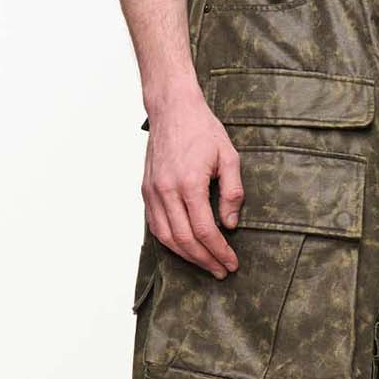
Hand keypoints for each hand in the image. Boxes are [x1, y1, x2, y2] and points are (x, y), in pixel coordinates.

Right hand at [142, 87, 243, 279]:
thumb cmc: (202, 129)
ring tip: (206, 264)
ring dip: (187, 256)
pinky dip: (171, 242)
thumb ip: (232, 193)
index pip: (204, 230)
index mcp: (188, 183)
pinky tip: (186, 248)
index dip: (219, 251)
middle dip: (205, 260)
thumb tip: (229, 224)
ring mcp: (152, 192)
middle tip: (221, 271)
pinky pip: (156, 226)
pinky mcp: (146, 191)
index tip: (232, 263)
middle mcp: (166, 191)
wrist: (171, 108)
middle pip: (184, 240)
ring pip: (166, 238)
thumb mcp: (229, 157)